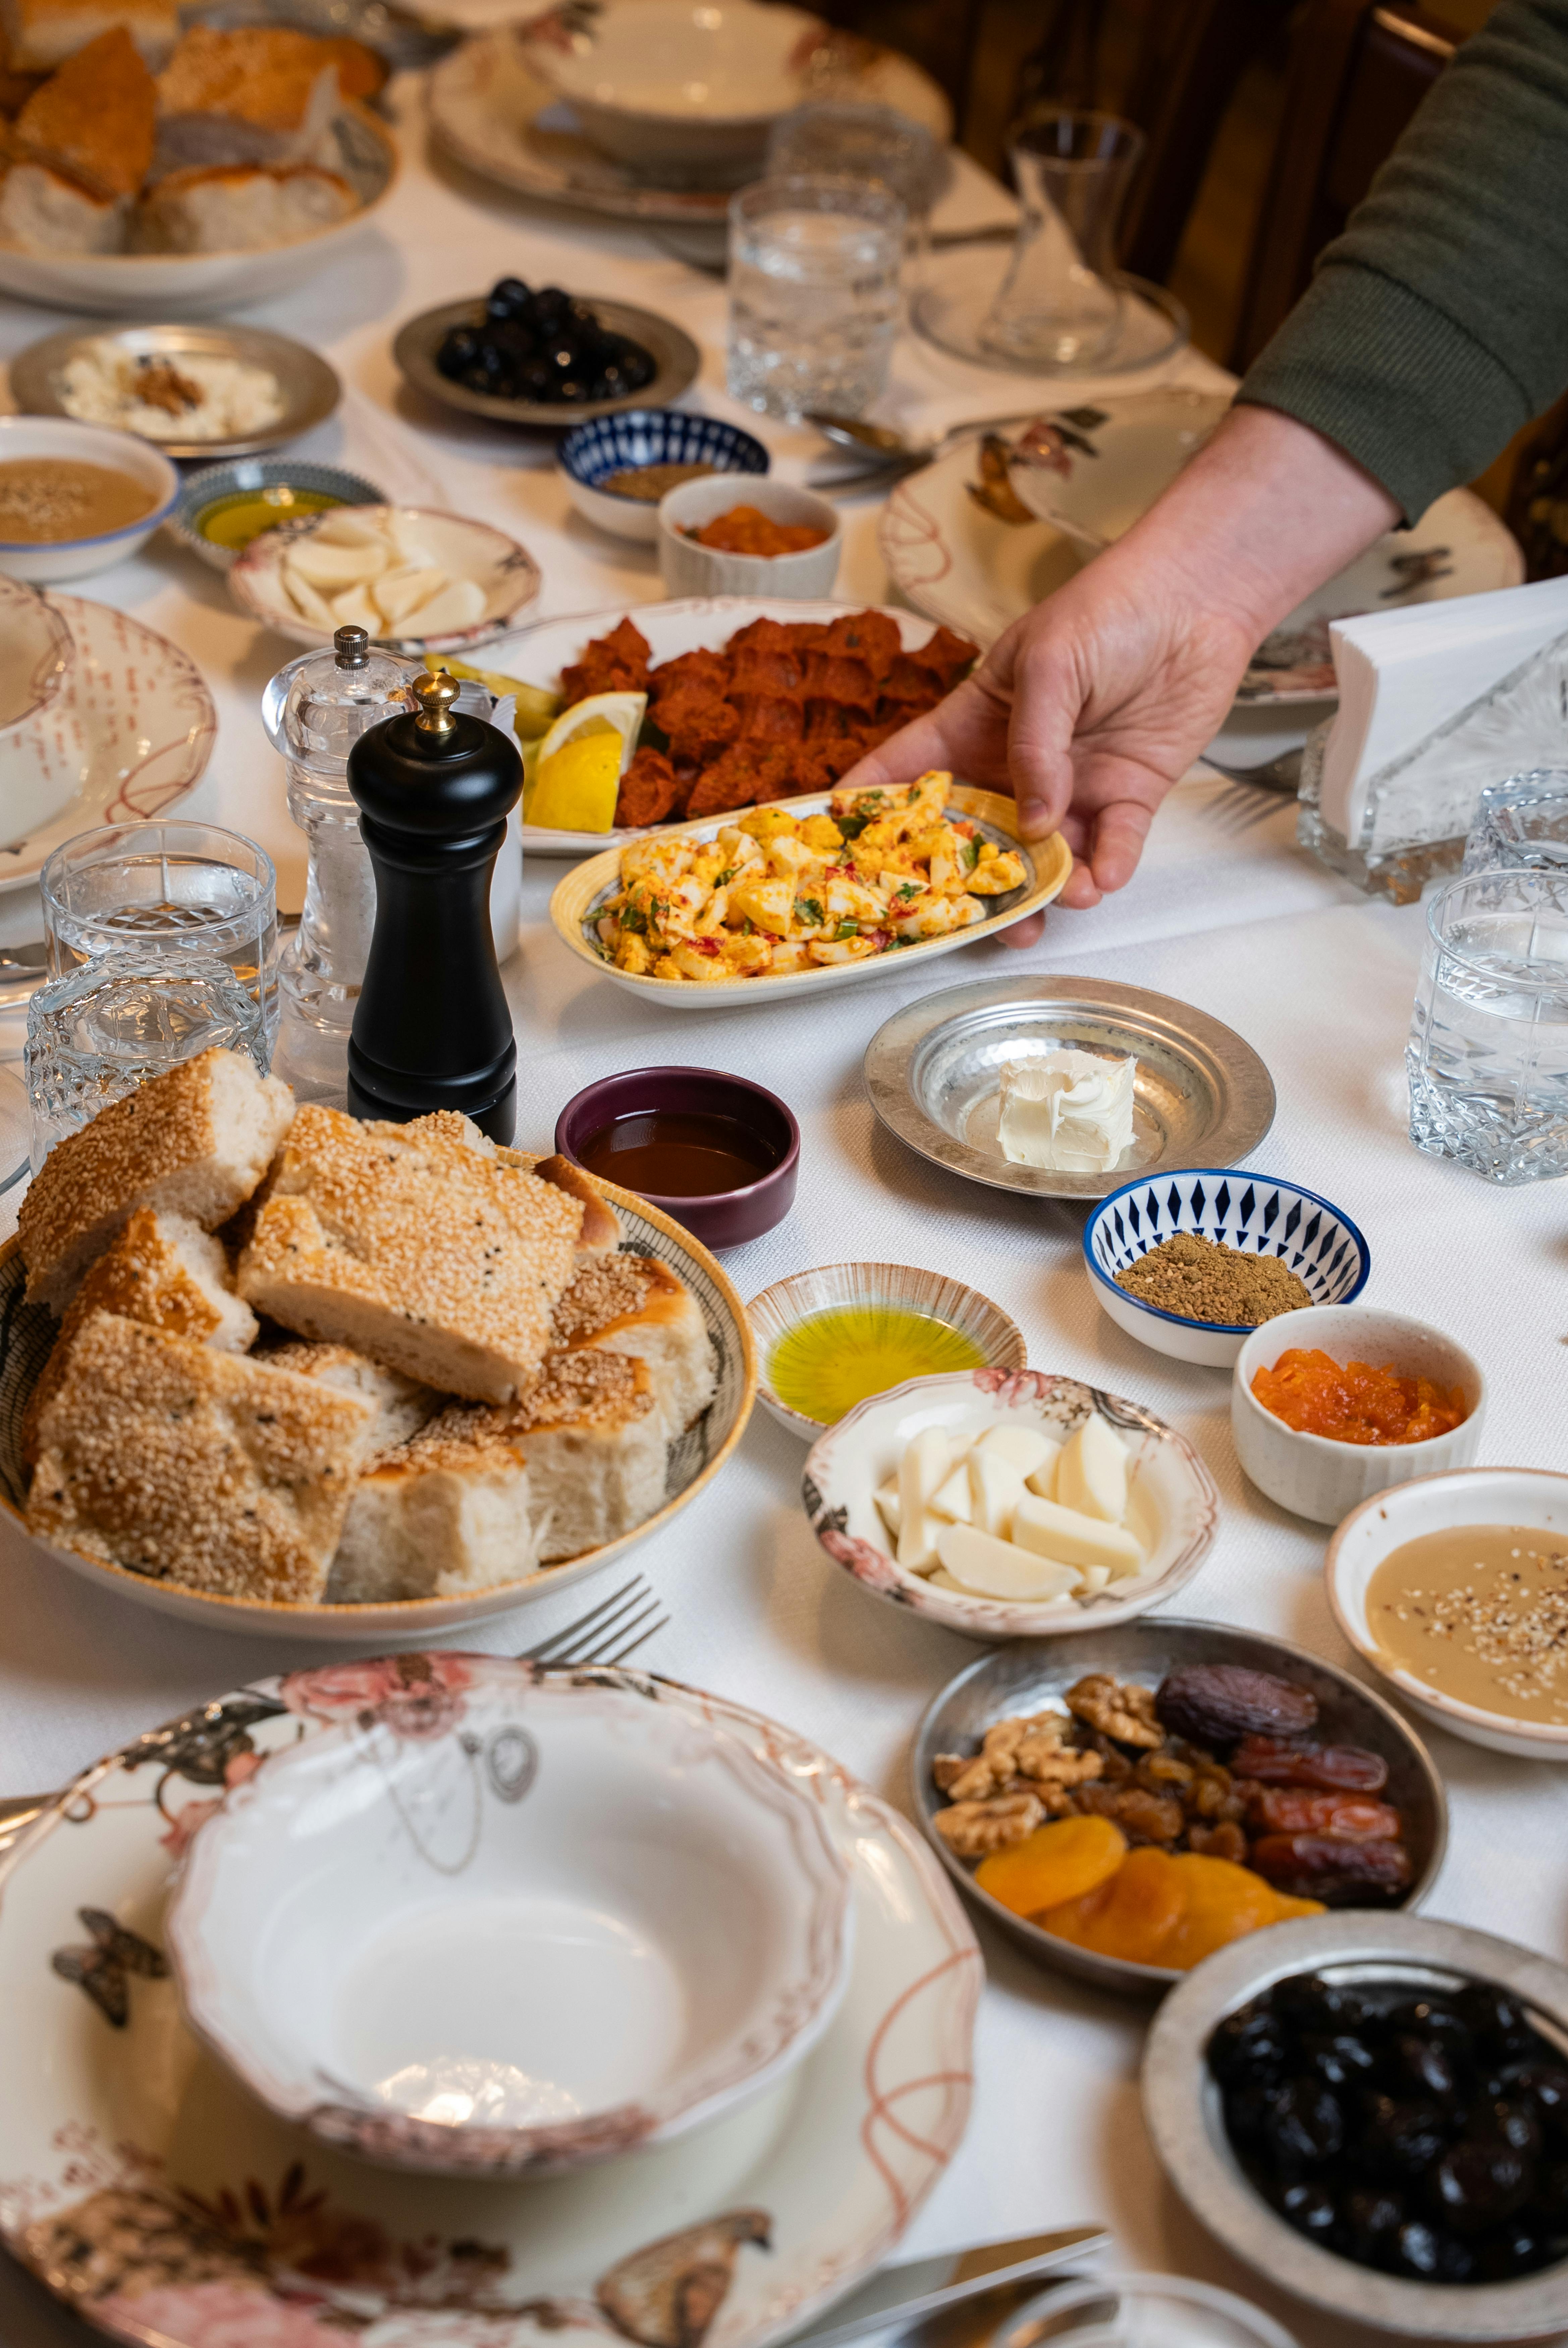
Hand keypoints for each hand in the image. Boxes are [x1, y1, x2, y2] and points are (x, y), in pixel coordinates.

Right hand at [843, 567, 1255, 917]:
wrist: (1196, 600)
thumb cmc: (1109, 609)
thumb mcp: (1049, 664)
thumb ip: (1034, 745)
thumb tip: (1033, 824)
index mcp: (974, 725)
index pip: (910, 772)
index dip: (874, 812)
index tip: (845, 856)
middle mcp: (1016, 768)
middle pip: (976, 840)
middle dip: (968, 884)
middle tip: (967, 921)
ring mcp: (1071, 788)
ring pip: (1045, 860)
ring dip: (1046, 890)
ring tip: (1056, 902)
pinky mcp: (1126, 797)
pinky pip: (1112, 849)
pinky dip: (1108, 870)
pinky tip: (1105, 878)